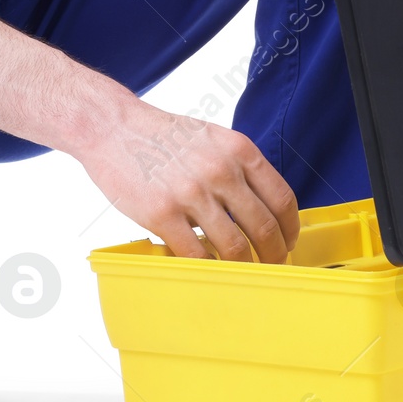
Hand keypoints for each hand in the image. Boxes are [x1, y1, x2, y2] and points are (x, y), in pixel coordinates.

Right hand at [76, 98, 300, 262]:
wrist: (112, 128)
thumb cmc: (162, 136)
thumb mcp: (212, 138)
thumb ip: (239, 167)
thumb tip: (260, 208)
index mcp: (238, 150)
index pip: (281, 198)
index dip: (290, 228)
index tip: (288, 241)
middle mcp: (220, 171)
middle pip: (264, 227)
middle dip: (274, 253)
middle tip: (272, 265)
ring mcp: (191, 194)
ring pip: (234, 246)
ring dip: (244, 266)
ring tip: (243, 272)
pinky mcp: (163, 214)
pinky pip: (196, 254)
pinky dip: (208, 268)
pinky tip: (210, 269)